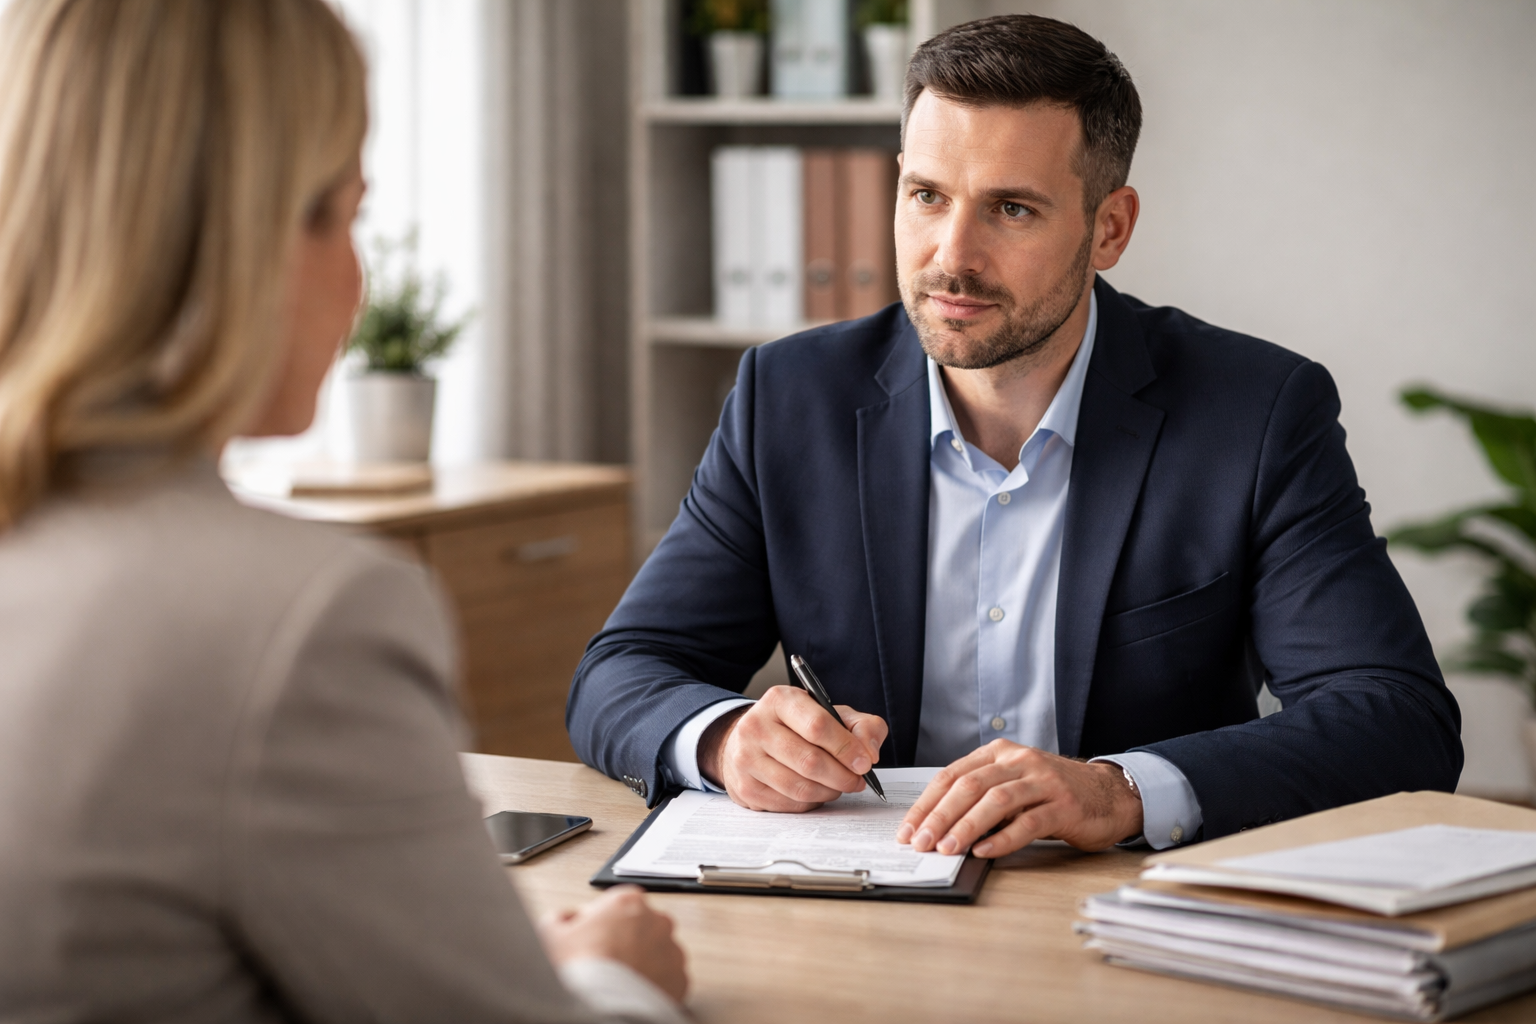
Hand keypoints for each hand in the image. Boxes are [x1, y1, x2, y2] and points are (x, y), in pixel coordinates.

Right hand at [538, 885, 687, 1001]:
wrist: (599, 1007)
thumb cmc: (577, 968)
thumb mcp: (550, 932)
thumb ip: (562, 917)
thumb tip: (568, 918)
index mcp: (628, 901)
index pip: (620, 904)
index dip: (604, 921)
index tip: (595, 936)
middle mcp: (657, 921)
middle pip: (643, 926)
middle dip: (627, 940)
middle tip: (606, 960)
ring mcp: (672, 950)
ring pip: (658, 952)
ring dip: (643, 962)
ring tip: (620, 980)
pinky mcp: (680, 979)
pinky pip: (668, 978)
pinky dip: (655, 984)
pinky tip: (633, 992)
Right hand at [698, 685, 888, 811]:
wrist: (751, 740)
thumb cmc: (796, 726)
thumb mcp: (830, 714)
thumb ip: (861, 726)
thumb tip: (869, 753)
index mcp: (780, 700)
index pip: (817, 725)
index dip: (846, 748)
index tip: (865, 762)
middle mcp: (756, 726)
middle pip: (810, 761)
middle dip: (842, 776)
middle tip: (857, 780)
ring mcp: (746, 758)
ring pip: (800, 787)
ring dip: (829, 791)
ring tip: (839, 785)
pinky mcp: (745, 787)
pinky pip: (789, 803)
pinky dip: (811, 802)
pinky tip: (817, 791)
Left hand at [896, 741, 1142, 856]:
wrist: (1108, 794)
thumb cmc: (1053, 793)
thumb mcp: (1013, 786)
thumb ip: (982, 799)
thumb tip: (938, 829)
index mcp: (1000, 753)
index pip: (952, 775)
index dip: (927, 803)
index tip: (908, 828)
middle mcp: (1020, 761)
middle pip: (970, 786)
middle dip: (940, 816)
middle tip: (920, 841)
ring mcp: (1044, 781)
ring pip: (996, 801)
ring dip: (966, 826)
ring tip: (946, 848)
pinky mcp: (1065, 805)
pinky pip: (1029, 822)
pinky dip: (1003, 839)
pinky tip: (984, 852)